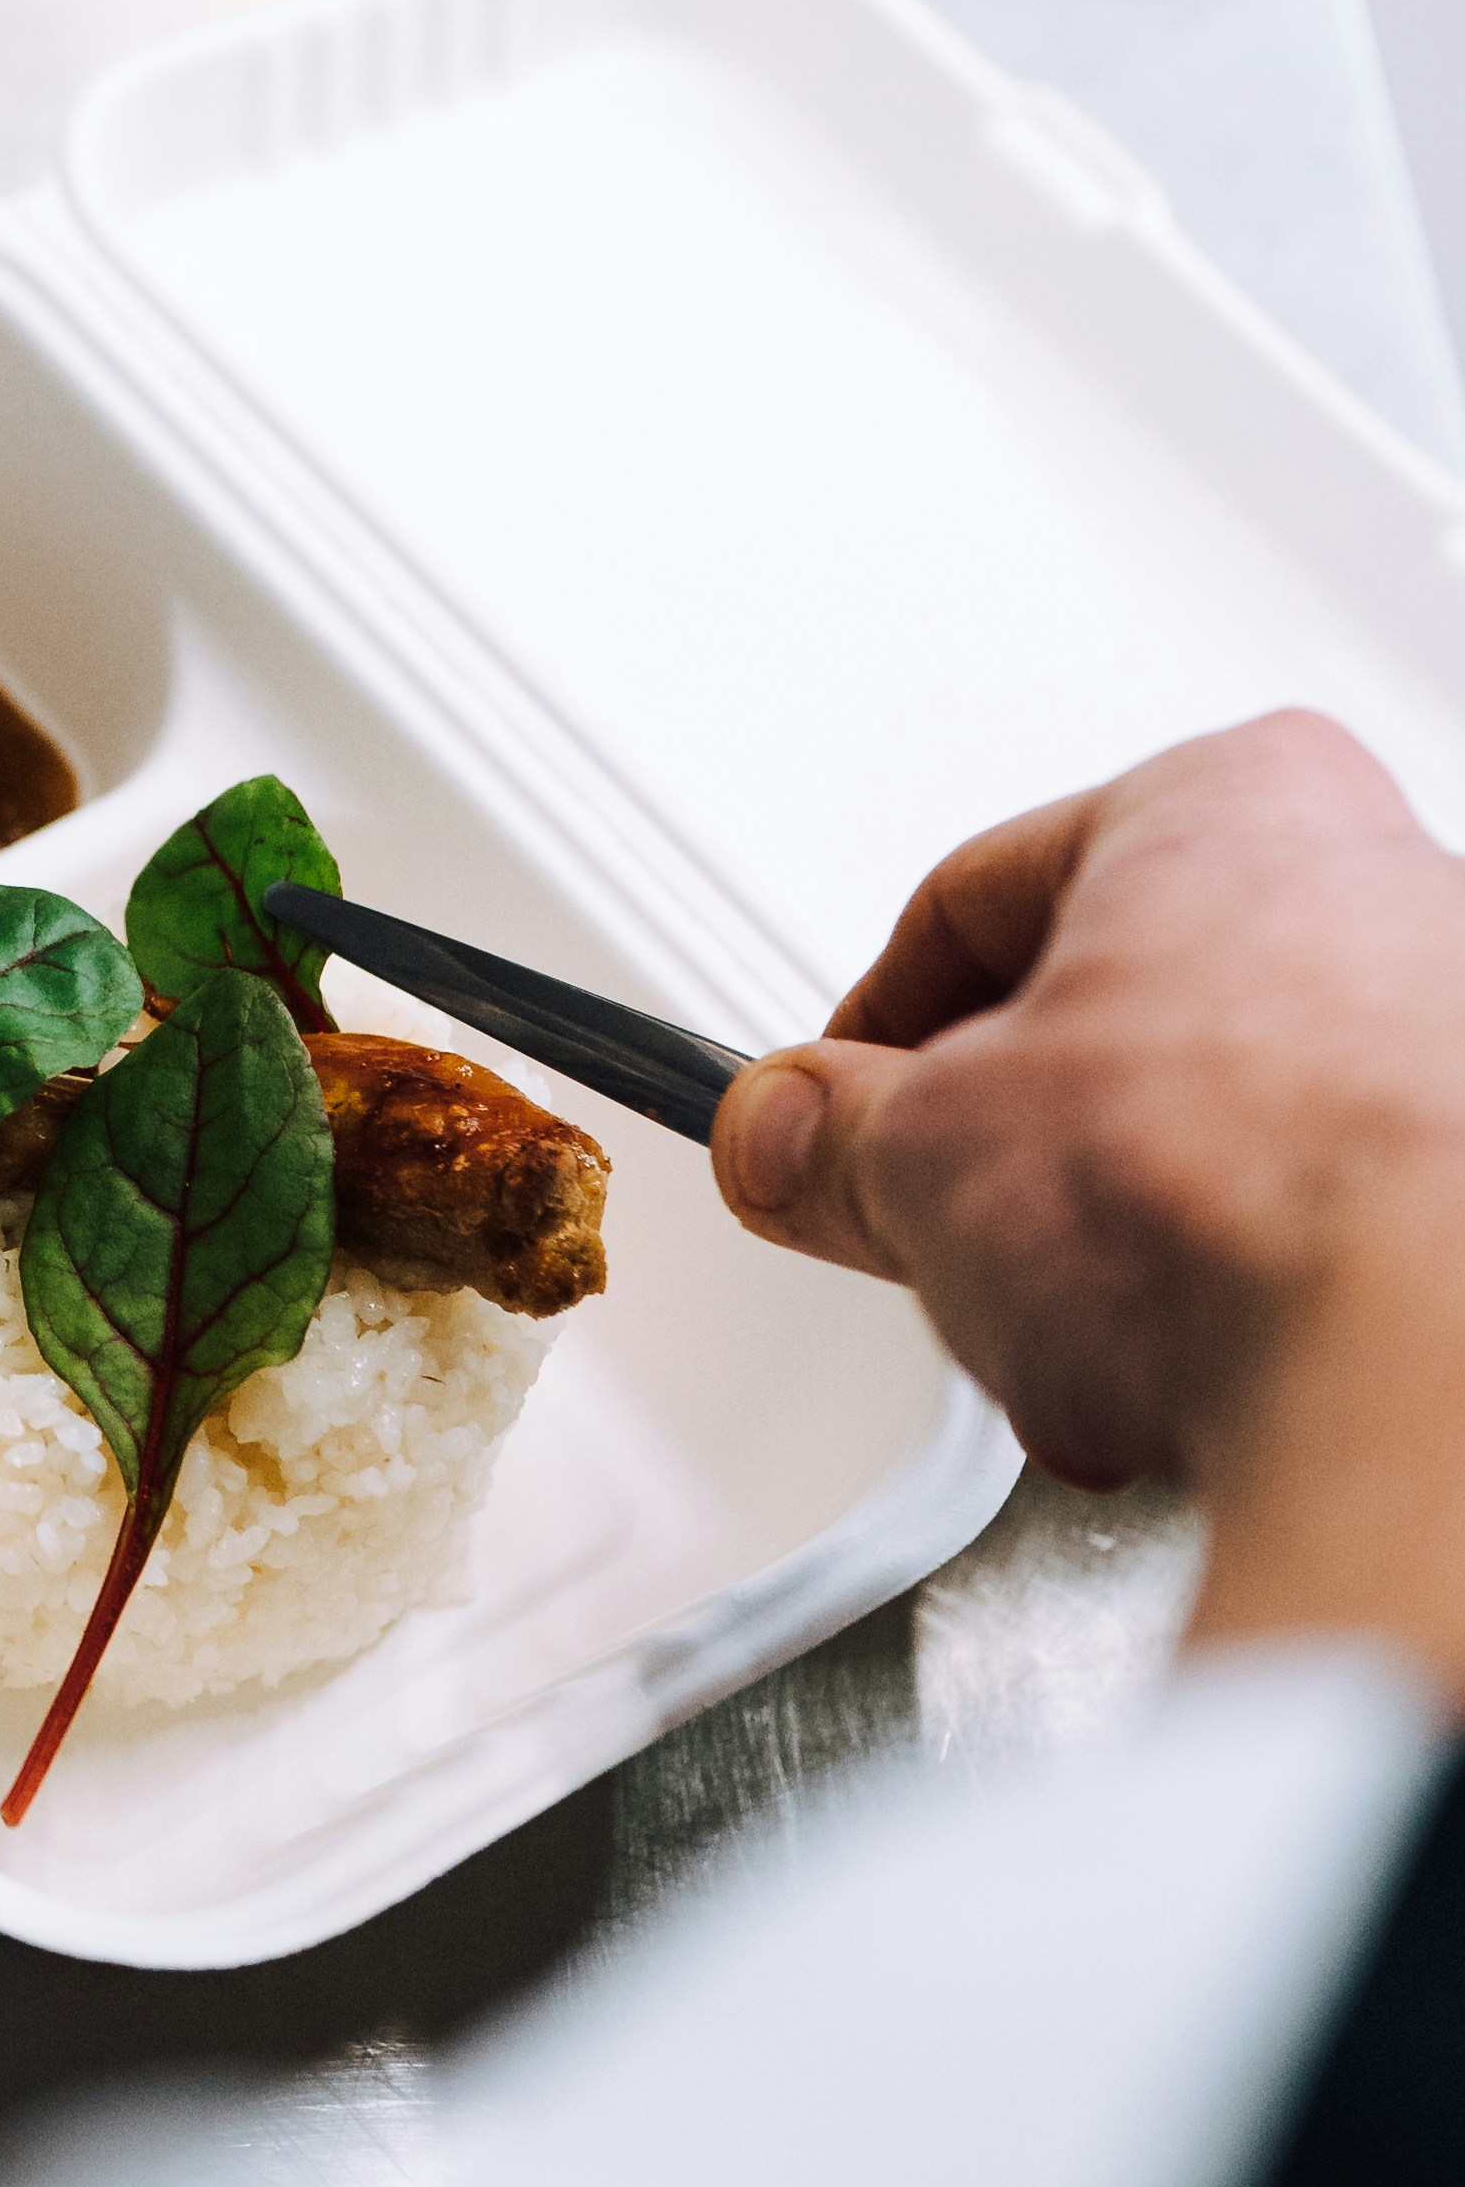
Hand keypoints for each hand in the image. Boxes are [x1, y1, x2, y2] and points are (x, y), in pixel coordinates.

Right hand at [709, 713, 1464, 1682]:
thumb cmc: (1233, 1205)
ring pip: (1236, 1130)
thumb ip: (824, 1137)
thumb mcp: (923, 1161)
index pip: (980, 900)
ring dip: (1138, 1238)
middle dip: (1027, 1151)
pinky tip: (1208, 1377)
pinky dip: (1260, 1292)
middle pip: (1126, 1014)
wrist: (1422, 1387)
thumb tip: (790, 1138)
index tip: (835, 1115)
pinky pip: (1337, 1220)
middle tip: (955, 1238)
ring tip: (1088, 1340)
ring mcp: (1464, 1036)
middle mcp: (1389, 884)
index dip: (872, 1032)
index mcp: (1235, 798)